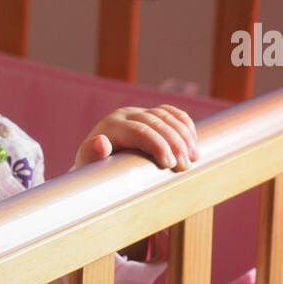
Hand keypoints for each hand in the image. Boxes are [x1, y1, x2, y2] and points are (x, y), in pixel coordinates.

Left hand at [71, 104, 200, 172]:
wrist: (97, 165)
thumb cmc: (94, 170)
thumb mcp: (89, 166)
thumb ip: (91, 155)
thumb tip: (100, 143)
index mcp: (111, 126)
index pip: (139, 131)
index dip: (157, 145)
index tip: (170, 165)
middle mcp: (125, 115)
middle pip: (157, 123)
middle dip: (175, 143)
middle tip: (185, 166)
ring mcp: (139, 113)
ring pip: (167, 116)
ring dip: (184, 135)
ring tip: (193, 158)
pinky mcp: (150, 115)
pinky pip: (172, 114)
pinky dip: (185, 125)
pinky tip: (193, 142)